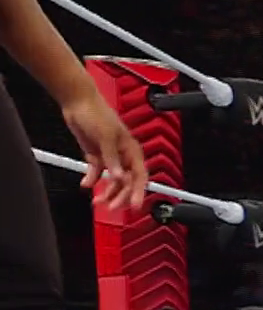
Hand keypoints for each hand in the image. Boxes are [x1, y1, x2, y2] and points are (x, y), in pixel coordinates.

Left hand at [62, 92, 147, 210]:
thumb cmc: (97, 113)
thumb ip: (112, 159)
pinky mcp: (96, 155)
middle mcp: (123, 155)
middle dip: (120, 196)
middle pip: (126, 182)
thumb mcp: (106, 137)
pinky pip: (97, 173)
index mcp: (131, 150)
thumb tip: (119, 177)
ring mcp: (110, 156)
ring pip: (112, 180)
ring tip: (98, 201)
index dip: (139, 192)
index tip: (135, 206)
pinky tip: (86, 185)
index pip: (139, 176)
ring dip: (106, 191)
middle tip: (113, 207)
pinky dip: (92, 180)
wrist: (77, 102)